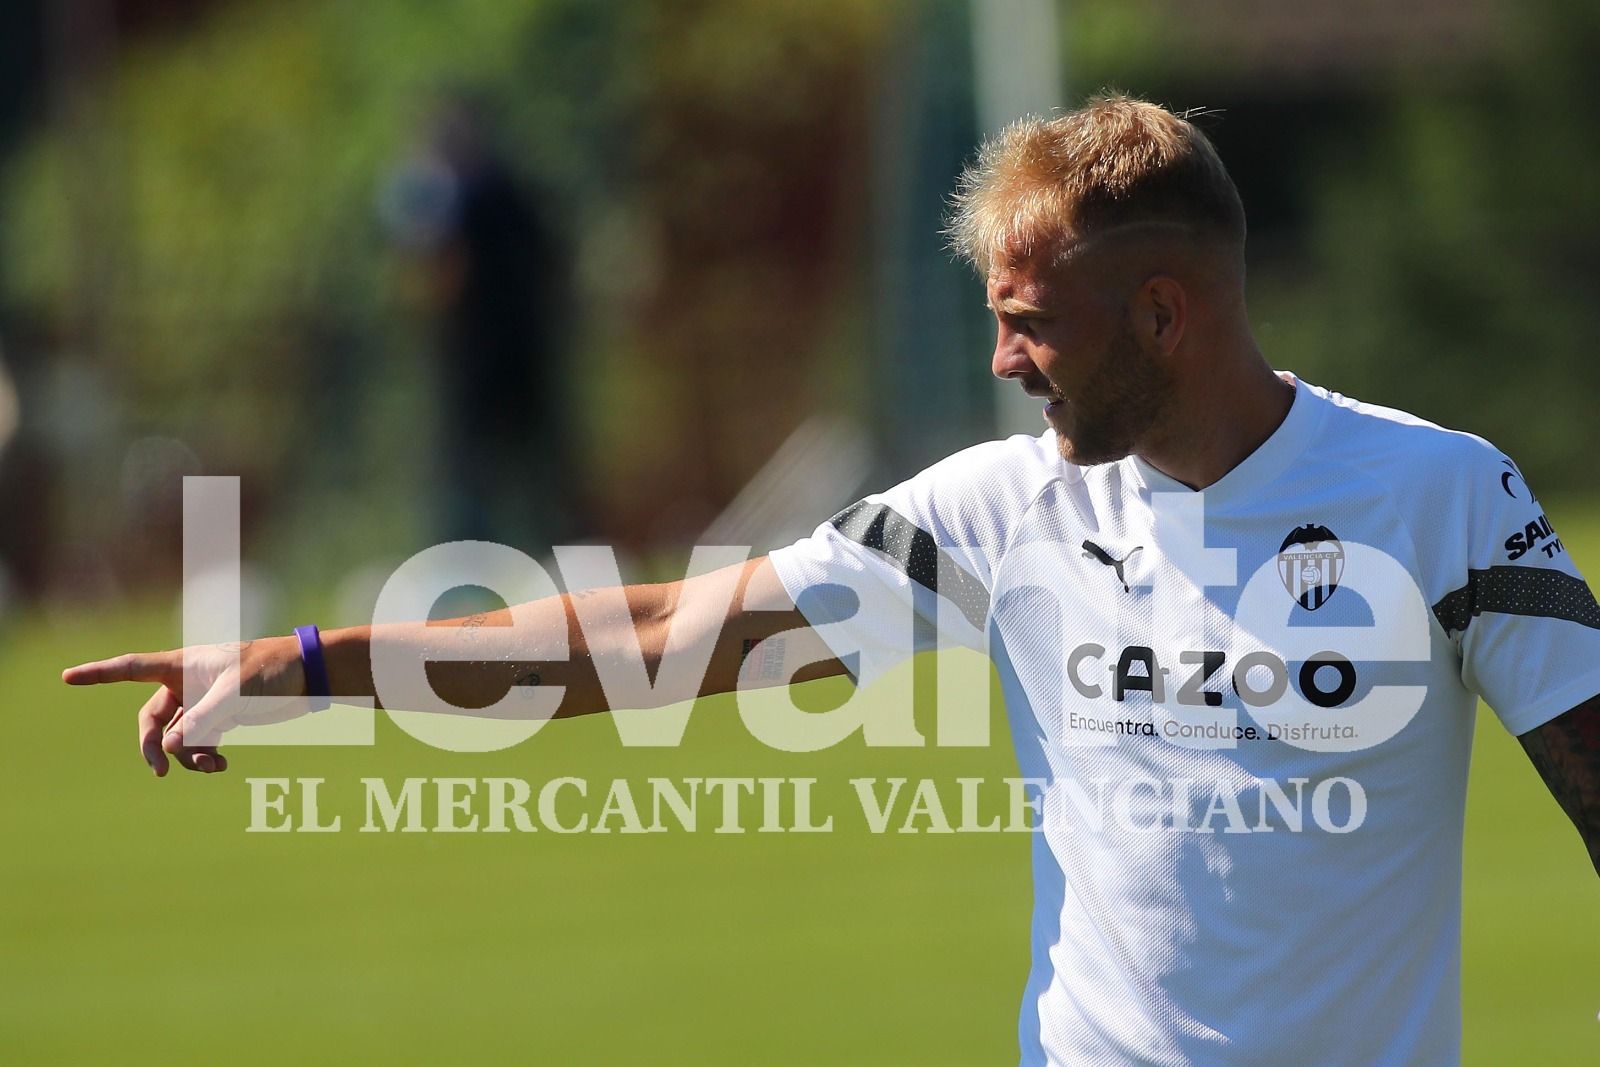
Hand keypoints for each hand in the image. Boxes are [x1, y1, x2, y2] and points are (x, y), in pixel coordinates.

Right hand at [62, 636, 306, 776]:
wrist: (308, 675)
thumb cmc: (270, 670)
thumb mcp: (233, 694)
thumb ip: (199, 721)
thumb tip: (170, 748)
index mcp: (182, 664)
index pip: (131, 669)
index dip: (99, 674)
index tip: (67, 677)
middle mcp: (186, 684)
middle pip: (151, 719)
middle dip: (153, 745)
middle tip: (160, 770)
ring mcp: (202, 703)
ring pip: (176, 738)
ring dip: (185, 756)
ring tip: (211, 768)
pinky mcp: (221, 719)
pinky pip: (198, 744)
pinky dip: (203, 758)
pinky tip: (220, 768)